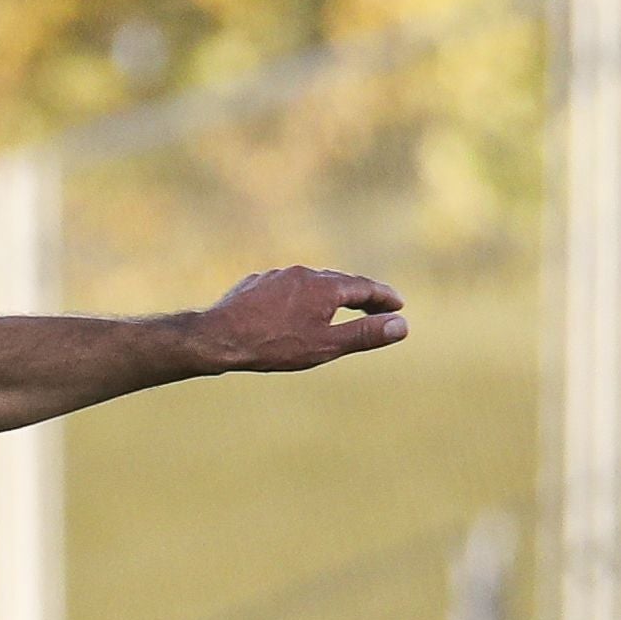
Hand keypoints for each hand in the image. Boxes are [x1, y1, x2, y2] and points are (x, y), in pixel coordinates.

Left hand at [194, 266, 408, 373]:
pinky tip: (295, 308)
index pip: (364, 288)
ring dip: (329, 294)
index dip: (384, 297)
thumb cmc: (272, 345)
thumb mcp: (324, 346)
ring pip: (311, 282)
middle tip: (377, 306)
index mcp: (325, 287)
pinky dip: (300, 296)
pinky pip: (286, 287)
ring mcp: (277, 276)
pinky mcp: (255, 284)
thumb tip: (402, 326)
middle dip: (360, 294)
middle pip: (340, 282)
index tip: (398, 305)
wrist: (218, 337)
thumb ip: (364, 335)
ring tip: (338, 307)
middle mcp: (303, 273)